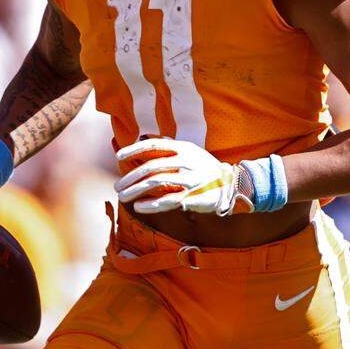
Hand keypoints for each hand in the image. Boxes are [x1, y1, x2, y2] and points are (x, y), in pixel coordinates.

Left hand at [114, 138, 251, 215]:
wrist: (232, 184)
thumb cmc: (204, 167)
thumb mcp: (190, 151)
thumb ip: (169, 148)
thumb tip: (143, 142)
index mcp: (183, 148)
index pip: (153, 146)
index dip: (134, 150)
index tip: (119, 156)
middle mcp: (185, 161)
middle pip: (151, 167)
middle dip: (131, 177)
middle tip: (117, 186)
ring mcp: (190, 179)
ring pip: (156, 183)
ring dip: (136, 190)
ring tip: (123, 197)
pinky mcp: (193, 196)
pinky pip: (168, 201)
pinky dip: (152, 204)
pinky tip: (139, 207)